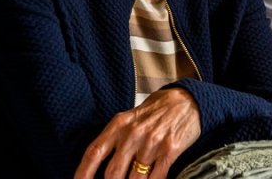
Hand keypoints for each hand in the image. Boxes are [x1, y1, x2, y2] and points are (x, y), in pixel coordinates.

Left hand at [74, 88, 200, 178]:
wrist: (187, 100)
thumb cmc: (155, 111)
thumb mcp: (130, 118)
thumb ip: (114, 139)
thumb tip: (98, 168)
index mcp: (119, 124)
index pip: (94, 153)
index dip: (83, 174)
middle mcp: (133, 133)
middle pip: (112, 173)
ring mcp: (152, 142)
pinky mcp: (170, 149)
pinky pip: (156, 178)